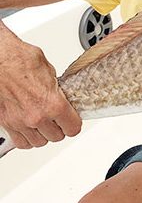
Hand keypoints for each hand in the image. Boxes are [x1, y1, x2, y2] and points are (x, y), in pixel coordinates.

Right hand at [0, 29, 80, 149]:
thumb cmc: (20, 60)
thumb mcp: (50, 71)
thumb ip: (57, 88)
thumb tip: (62, 94)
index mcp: (53, 104)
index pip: (73, 128)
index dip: (74, 124)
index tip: (73, 120)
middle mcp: (37, 117)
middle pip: (57, 137)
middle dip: (60, 128)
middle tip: (59, 119)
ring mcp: (20, 122)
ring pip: (39, 142)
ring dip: (44, 134)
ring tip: (45, 123)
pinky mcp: (6, 123)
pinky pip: (21, 142)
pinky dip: (27, 138)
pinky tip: (31, 128)